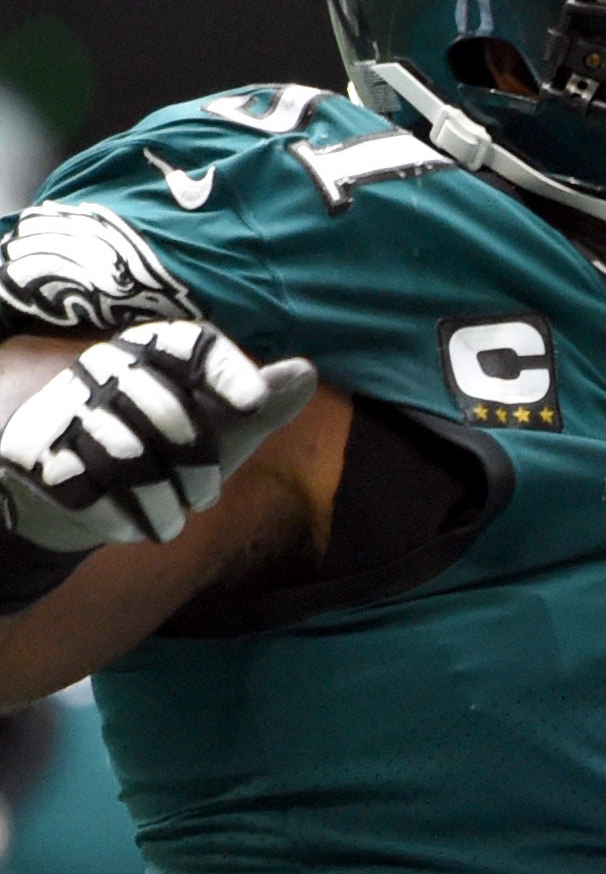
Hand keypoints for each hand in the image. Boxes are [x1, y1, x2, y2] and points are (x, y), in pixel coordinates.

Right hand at [0, 318, 315, 550]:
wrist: (82, 497)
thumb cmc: (163, 454)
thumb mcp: (218, 430)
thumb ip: (260, 405)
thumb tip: (305, 371)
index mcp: (146, 352)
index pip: (185, 343)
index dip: (223, 370)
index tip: (255, 402)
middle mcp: (100, 369)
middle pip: (169, 415)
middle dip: (199, 469)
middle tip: (205, 497)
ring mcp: (62, 409)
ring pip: (130, 459)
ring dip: (164, 505)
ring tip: (171, 520)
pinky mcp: (32, 454)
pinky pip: (89, 492)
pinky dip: (123, 523)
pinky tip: (134, 529)